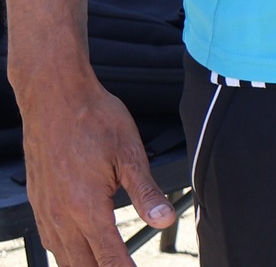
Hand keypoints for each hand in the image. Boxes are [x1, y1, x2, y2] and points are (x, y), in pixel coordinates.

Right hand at [19, 73, 176, 266]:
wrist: (54, 97)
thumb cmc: (93, 119)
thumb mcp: (130, 153)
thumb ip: (146, 192)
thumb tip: (164, 220)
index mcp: (87, 208)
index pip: (109, 257)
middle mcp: (61, 215)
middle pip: (83, 265)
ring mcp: (46, 210)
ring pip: (63, 257)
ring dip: (84, 266)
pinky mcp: (38, 201)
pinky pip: (50, 240)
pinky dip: (66, 254)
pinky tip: (76, 251)